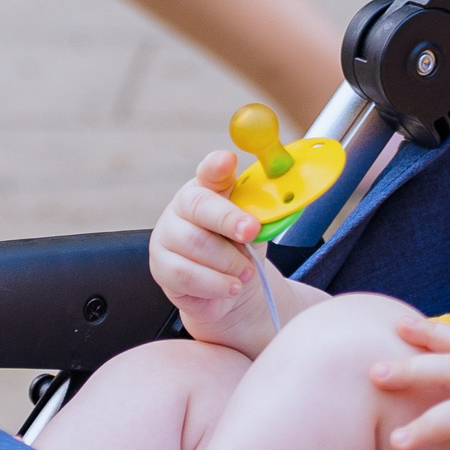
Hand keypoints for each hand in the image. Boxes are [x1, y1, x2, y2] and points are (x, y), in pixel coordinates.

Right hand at [150, 151, 280, 353]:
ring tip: (245, 273)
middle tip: (251, 232)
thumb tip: (287, 202)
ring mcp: (166, 236)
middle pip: (200, 207)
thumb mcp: (253, 227)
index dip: (217, 166)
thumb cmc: (238, 249)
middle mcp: (180, 208)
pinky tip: (230, 286)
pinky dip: (215, 284)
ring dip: (228, 262)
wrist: (227, 288)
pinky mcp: (161, 267)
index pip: (209, 171)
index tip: (228, 161)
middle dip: (230, 221)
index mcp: (206, 189)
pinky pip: (187, 276)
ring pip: (195, 245)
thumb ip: (262, 212)